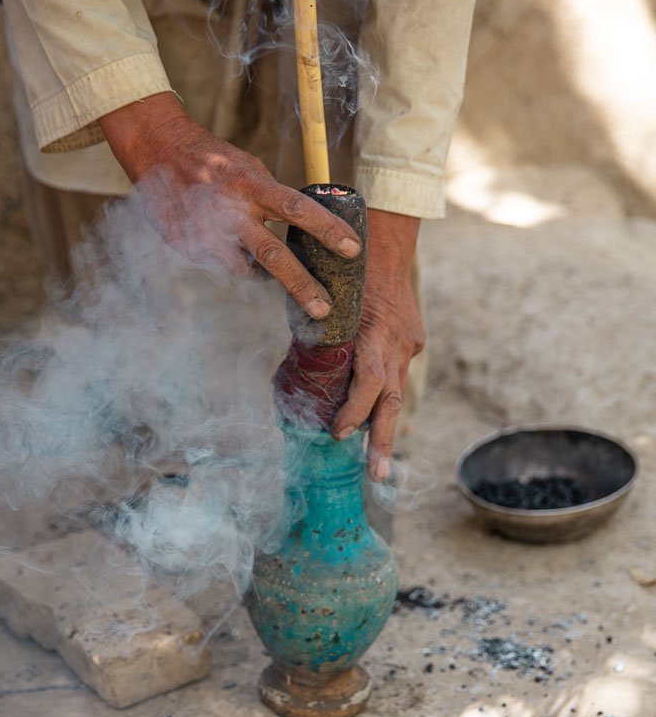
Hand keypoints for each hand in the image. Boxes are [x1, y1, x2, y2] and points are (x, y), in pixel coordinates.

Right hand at [99, 93, 360, 319]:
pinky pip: (219, 263)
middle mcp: (229, 208)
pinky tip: (225, 246)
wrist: (156, 146)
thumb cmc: (213, 159)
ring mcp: (204, 231)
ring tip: (270, 275)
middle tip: (323, 309)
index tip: (352, 250)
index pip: (297, 208)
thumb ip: (271, 197)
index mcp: (250, 183)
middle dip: (301, 286)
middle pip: (273, 255)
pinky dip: (230, 261)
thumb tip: (304, 227)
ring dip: (262, 276)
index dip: (327, 230)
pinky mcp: (184, 245)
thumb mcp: (248, 168)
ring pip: (244, 270)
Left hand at [332, 208, 425, 479]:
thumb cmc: (346, 268)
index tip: (338, 433)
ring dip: (384, 427)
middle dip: (384, 441)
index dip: (354, 410)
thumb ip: (322, 339)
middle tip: (377, 476)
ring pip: (397, 392)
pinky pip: (396, 372)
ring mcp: (409, 342)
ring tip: (379, 466)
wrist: (385, 240)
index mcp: (374, 332)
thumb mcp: (329, 302)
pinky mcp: (413, 340)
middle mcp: (397, 342)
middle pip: (392, 400)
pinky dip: (383, 393)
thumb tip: (303, 373)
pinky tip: (374, 416)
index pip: (369, 382)